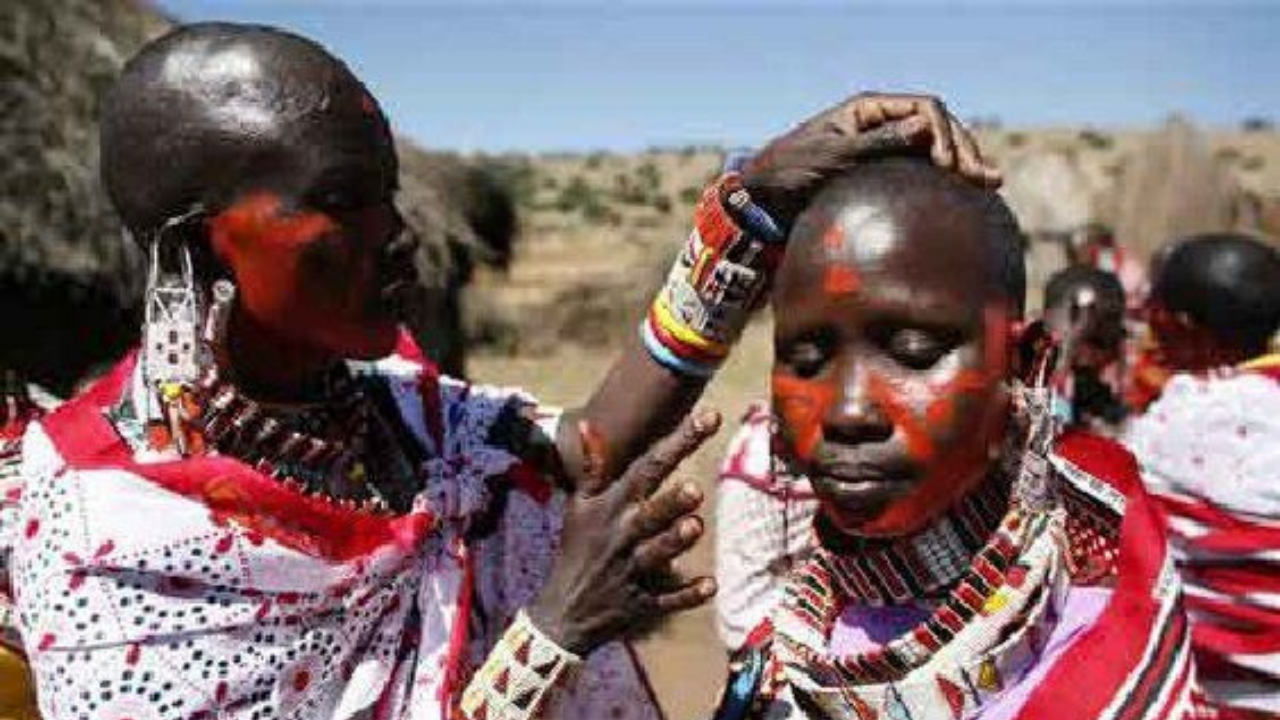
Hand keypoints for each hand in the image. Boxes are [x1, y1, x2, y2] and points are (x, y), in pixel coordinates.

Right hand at [527, 408, 720, 655]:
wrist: (561, 612)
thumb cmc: (577, 550)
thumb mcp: (579, 507)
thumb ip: (592, 467)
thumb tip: (587, 425)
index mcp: (613, 508)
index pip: (648, 467)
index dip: (680, 441)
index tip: (711, 416)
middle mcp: (624, 536)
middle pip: (650, 514)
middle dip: (669, 502)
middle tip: (693, 488)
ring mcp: (633, 571)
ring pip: (657, 554)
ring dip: (675, 542)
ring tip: (694, 526)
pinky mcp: (641, 604)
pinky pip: (666, 600)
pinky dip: (687, 595)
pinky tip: (710, 586)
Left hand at [743, 92, 1001, 222]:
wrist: (765, 195)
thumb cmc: (792, 169)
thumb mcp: (834, 155)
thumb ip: (878, 143)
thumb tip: (925, 128)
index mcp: (869, 109)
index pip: (925, 108)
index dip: (945, 132)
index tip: (950, 166)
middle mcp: (881, 124)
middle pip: (938, 126)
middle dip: (965, 148)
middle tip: (985, 179)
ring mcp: (884, 147)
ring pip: (936, 148)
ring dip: (963, 163)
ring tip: (990, 184)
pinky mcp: (883, 172)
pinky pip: (922, 171)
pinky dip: (944, 181)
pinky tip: (966, 196)